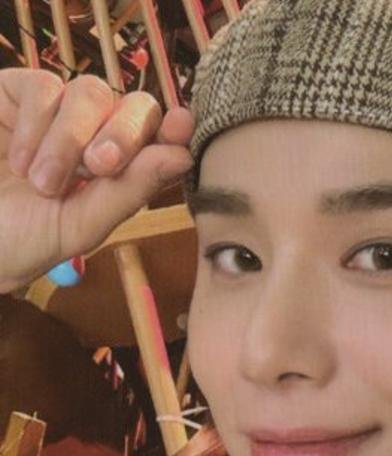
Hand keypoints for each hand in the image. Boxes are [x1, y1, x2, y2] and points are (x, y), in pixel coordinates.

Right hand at [0, 68, 193, 293]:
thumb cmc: (17, 241)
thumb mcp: (77, 227)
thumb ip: (128, 192)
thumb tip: (182, 156)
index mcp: (117, 174)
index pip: (157, 140)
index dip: (173, 129)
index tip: (181, 127)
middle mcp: (93, 137)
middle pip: (134, 108)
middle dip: (124, 135)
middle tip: (99, 166)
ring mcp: (56, 113)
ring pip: (91, 93)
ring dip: (70, 140)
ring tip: (40, 183)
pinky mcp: (17, 93)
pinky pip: (44, 86)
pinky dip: (35, 124)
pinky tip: (18, 161)